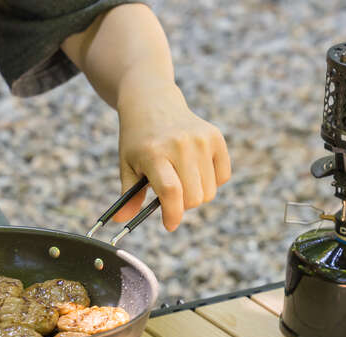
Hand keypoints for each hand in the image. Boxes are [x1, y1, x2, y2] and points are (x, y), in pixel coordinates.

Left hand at [115, 79, 230, 230]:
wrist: (152, 103)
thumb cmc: (138, 140)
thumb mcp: (127, 165)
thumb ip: (128, 195)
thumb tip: (122, 221)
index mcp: (154, 154)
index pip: (170, 192)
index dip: (172, 214)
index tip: (169, 225)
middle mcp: (180, 145)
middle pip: (193, 197)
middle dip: (181, 206)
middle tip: (169, 195)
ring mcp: (201, 140)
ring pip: (209, 191)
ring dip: (196, 194)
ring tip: (180, 179)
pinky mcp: (215, 137)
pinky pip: (223, 177)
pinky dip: (211, 181)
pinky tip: (195, 169)